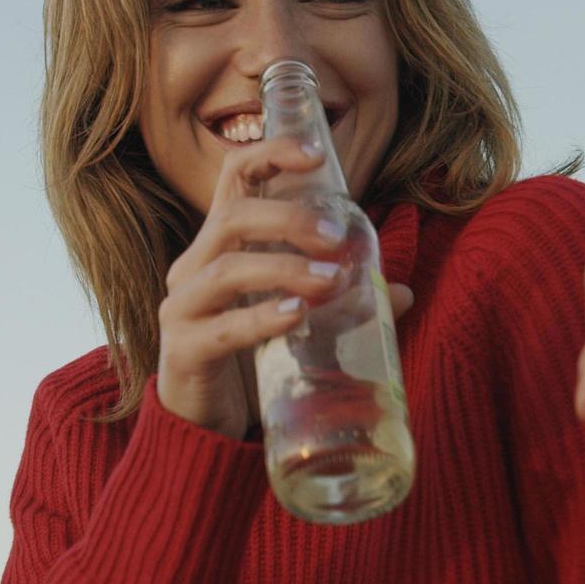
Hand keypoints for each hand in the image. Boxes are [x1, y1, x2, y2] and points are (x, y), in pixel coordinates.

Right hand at [158, 141, 339, 437]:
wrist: (203, 428)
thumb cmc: (250, 360)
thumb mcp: (295, 319)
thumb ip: (341, 301)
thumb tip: (401, 292)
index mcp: (220, 246)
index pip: (235, 178)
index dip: (270, 154)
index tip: (314, 155)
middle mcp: (194, 268)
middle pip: (233, 217)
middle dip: (289, 220)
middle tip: (338, 238)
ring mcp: (183, 309)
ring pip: (227, 269)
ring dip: (284, 269)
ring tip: (330, 280)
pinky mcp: (184, 351)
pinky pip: (222, 328)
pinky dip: (261, 318)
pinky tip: (295, 316)